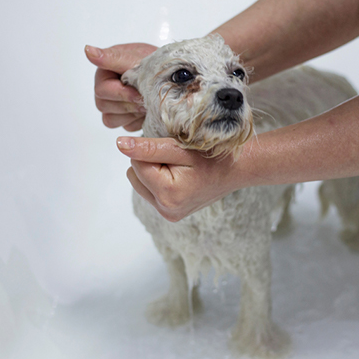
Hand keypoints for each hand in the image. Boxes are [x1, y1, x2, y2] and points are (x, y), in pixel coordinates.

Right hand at [85, 43, 156, 130]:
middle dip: (128, 104)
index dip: (122, 94)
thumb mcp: (137, 58)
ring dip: (132, 113)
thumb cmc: (156, 64)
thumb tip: (88, 50)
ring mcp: (113, 105)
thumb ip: (113, 58)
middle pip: (103, 106)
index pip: (102, 90)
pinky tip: (146, 111)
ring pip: (111, 119)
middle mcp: (105, 88)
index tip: (139, 93)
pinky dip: (137, 120)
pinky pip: (124, 126)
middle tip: (146, 99)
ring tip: (147, 103)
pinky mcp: (123, 118)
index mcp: (105, 72)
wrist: (175, 78)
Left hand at [117, 136, 242, 221]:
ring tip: (179, 169)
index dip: (151, 151)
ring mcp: (169, 214)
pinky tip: (179, 177)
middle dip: (150, 163)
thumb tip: (119, 145)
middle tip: (177, 160)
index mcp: (168, 193)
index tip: (173, 150)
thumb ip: (148, 147)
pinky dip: (159, 181)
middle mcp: (166, 209)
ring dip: (153, 172)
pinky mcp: (172, 214)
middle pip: (135, 175)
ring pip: (140, 183)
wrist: (238, 170)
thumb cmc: (214, 156)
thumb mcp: (180, 148)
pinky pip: (151, 192)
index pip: (136, 163)